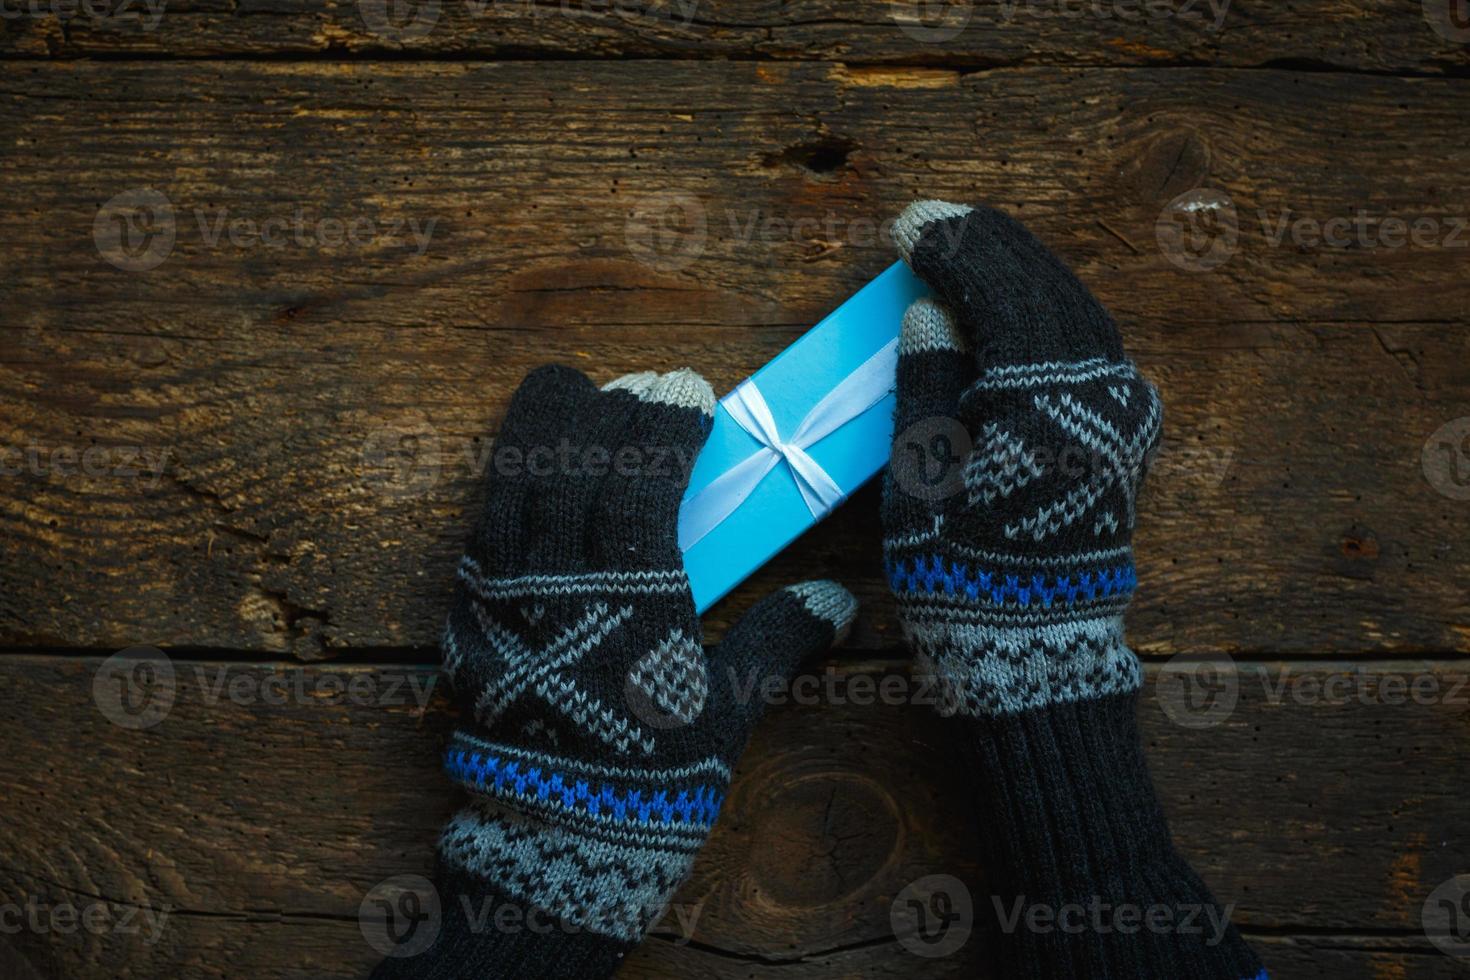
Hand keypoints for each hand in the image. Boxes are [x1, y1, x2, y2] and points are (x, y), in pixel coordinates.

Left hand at [428, 365, 855, 971]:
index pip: (636, 479)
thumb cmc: (650, 781)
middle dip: (603, 409)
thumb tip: (838, 602)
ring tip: (571, 391)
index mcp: (629, 601)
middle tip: (638, 387)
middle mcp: (554, 585)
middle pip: (564, 462)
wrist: (551, 847)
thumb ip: (778, 641)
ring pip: (507, 482)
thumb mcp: (727, 713)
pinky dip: (503, 481)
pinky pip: (478, 526)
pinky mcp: (464, 619)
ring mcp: (498, 597)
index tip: (691, 391)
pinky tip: (526, 467)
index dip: (662, 425)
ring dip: (539, 427)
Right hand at [882, 201, 1161, 715]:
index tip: (908, 225)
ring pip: (1077, 310)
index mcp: (1048, 396)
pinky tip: (1018, 305)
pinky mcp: (1130, 435)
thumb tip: (931, 312)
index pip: (1000, 291)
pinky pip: (1092, 345)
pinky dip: (1050, 312)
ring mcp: (1128, 413)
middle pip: (1047, 288)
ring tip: (970, 249)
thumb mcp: (922, 482)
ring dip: (1022, 274)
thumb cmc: (964, 574)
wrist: (1036, 653)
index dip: (951, 250)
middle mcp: (1104, 393)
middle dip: (989, 248)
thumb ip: (930, 384)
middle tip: (936, 222)